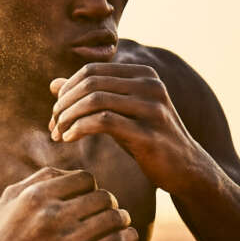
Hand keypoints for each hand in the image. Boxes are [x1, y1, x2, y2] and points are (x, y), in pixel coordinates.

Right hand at [0, 167, 137, 240]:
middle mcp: (52, 215)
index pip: (85, 179)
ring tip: (121, 222)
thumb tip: (70, 171)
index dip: (92, 186)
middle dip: (108, 202)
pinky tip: (127, 236)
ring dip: (121, 218)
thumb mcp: (10, 199)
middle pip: (102, 197)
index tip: (90, 197)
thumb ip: (39, 179)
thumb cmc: (0, 236)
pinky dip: (127, 237)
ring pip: (113, 218)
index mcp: (36, 195)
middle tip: (107, 211)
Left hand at [48, 63, 206, 193]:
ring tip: (58, 134)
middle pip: (89, 83)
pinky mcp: (149, 133)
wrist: (186, 169)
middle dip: (63, 104)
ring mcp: (152, 108)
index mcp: (143, 74)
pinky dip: (79, 128)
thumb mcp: (118, 113)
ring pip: (94, 100)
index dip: (66, 90)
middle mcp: (150, 85)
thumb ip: (89, 96)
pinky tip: (69, 138)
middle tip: (52, 126)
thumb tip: (53, 83)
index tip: (55, 112)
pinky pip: (103, 122)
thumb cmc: (147, 139)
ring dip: (68, 117)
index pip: (90, 71)